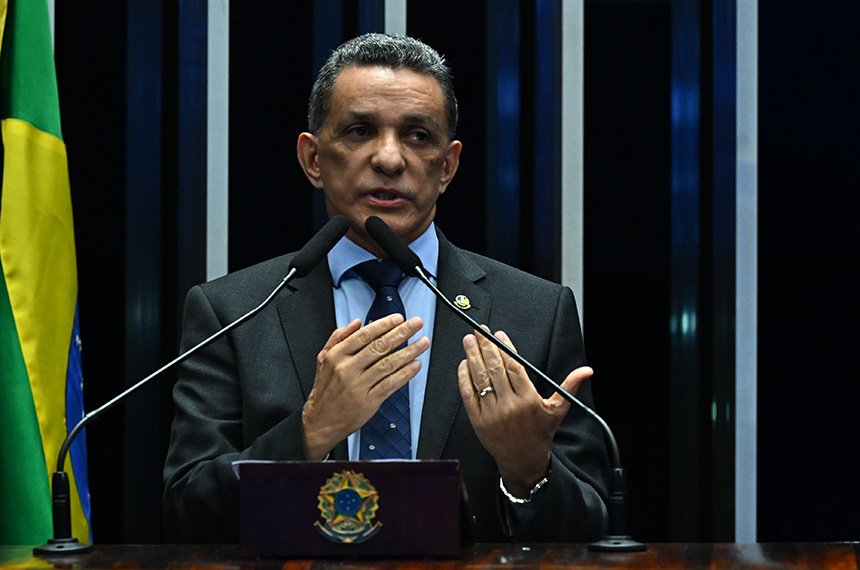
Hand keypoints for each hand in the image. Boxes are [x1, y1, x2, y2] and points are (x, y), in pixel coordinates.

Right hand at [302, 314, 428, 459]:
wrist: (321, 421)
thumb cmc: (325, 390)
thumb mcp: (323, 359)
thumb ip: (338, 337)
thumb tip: (356, 322)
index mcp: (337, 355)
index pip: (364, 335)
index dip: (384, 325)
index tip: (399, 318)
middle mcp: (347, 369)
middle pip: (379, 347)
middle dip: (401, 333)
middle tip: (416, 324)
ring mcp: (358, 385)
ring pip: (388, 364)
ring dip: (409, 351)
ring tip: (422, 343)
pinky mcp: (368, 401)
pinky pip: (390, 384)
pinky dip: (405, 373)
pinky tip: (415, 365)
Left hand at [457, 328, 593, 497]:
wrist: (523, 461)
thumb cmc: (540, 433)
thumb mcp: (558, 410)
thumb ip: (569, 386)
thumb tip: (586, 371)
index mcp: (528, 400)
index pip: (514, 367)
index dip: (505, 348)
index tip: (498, 335)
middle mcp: (509, 405)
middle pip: (495, 369)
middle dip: (485, 347)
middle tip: (479, 331)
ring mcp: (492, 413)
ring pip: (480, 379)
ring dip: (473, 357)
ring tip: (469, 341)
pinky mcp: (478, 421)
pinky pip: (468, 395)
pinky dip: (464, 379)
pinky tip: (463, 364)